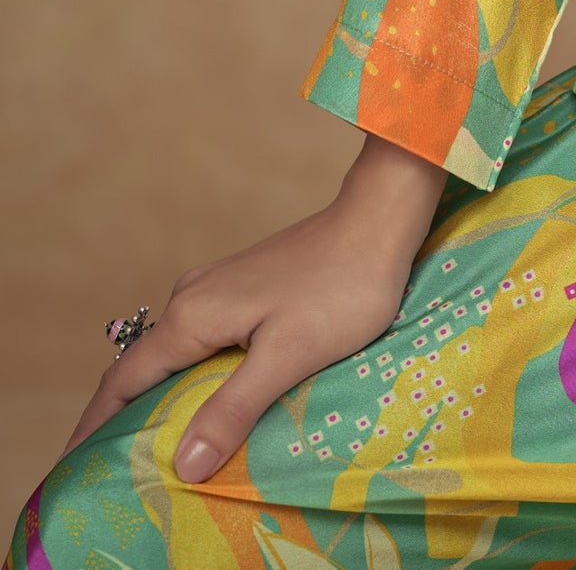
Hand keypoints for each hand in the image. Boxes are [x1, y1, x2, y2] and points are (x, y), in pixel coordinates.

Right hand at [65, 135, 446, 480]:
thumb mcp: (288, 356)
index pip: (123, 381)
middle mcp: (194, 297)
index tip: (77, 466)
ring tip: (164, 448)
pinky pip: (203, 341)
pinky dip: (195, 376)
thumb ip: (234, 408)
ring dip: (164, 397)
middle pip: (144, 368)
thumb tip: (184, 463)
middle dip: (127, 419)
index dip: (95, 427)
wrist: (381, 220)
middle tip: (123, 472)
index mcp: (193, 315)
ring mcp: (219, 288)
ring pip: (176, 354)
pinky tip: (213, 402)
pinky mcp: (246, 287)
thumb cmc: (342, 287)